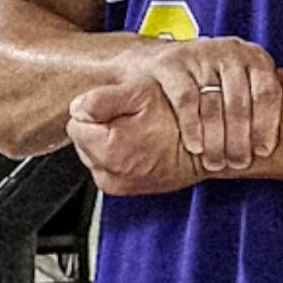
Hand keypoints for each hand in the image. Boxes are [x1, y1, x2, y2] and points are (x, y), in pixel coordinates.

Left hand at [68, 77, 193, 197]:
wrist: (206, 147)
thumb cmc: (181, 119)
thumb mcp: (142, 93)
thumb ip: (101, 99)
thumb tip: (77, 107)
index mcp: (108, 149)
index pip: (76, 121)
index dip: (96, 108)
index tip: (119, 107)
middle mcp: (109, 173)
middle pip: (83, 138)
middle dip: (100, 126)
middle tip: (131, 118)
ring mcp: (117, 184)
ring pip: (93, 151)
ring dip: (108, 139)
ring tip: (137, 131)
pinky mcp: (124, 188)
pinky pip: (107, 164)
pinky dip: (117, 153)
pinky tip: (138, 144)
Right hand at [69, 58, 282, 196]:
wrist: (160, 62)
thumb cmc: (212, 76)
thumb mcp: (247, 76)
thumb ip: (279, 81)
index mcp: (253, 56)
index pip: (268, 92)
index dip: (268, 124)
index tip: (264, 151)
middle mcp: (229, 51)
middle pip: (240, 102)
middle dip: (240, 139)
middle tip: (240, 164)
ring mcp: (199, 56)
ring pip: (213, 104)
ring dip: (216, 139)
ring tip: (216, 162)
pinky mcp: (171, 64)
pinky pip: (185, 100)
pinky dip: (191, 127)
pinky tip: (195, 147)